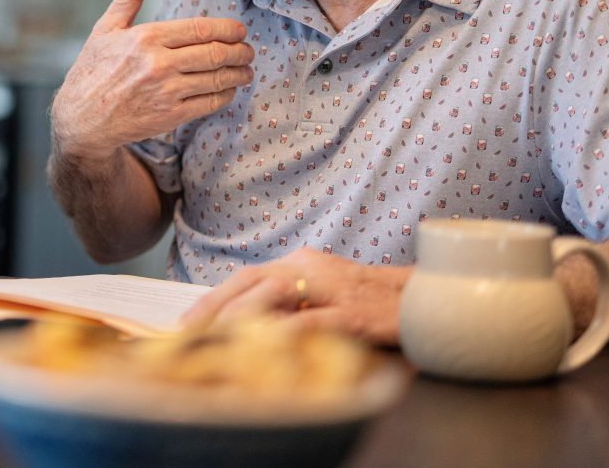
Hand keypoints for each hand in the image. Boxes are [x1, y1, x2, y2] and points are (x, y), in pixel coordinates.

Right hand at [50, 0, 253, 162]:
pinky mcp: (171, 116)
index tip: (240, 31)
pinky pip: (209, 103)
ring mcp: (167, 92)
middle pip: (215, 53)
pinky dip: (225, 95)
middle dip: (240, 51)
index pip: (200, 29)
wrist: (81, 119)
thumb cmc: (92, 71)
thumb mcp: (106, 29)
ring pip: (217, 79)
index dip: (228, 29)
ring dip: (239, 74)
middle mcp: (159, 64)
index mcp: (146, 38)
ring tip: (245, 70)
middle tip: (248, 51)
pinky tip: (228, 90)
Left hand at [180, 249, 410, 345]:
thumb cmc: (367, 303)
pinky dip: (286, 332)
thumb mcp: (322, 296)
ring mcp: (330, 288)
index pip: (246, 277)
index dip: (213, 299)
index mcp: (298, 263)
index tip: (186, 322)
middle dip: (216, 307)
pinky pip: (311, 321)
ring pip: (274, 295)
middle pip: (251, 281)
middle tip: (189, 332)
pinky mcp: (351, 312)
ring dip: (242, 317)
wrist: (421, 300)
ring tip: (216, 338)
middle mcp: (308, 268)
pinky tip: (266, 345)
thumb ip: (289, 305)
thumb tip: (246, 326)